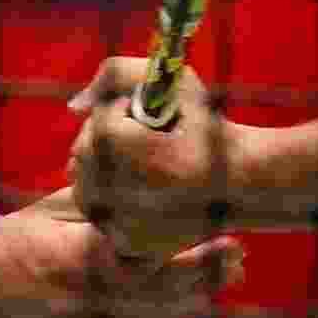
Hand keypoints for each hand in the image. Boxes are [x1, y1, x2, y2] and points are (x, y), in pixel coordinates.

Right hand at [0, 189, 234, 317]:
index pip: (146, 262)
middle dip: (203, 277)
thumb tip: (165, 190)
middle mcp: (79, 308)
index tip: (228, 242)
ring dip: (190, 298)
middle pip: (160, 297)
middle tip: (237, 258)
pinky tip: (183, 297)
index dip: (192, 258)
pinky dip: (163, 317)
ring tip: (222, 273)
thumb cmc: (21, 236)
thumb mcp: (60, 209)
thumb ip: (110, 208)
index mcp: (70, 261)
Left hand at [69, 54, 265, 258]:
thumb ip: (115, 73)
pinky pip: (100, 213)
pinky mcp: (126, 244)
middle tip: (153, 145)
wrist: (244, 183)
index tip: (160, 123)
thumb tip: (74, 106)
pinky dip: (113, 199)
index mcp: (117, 145)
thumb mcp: (172, 82)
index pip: (100, 120)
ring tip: (146, 165)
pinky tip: (141, 190)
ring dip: (106, 168)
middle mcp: (111, 188)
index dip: (128, 114)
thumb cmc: (209, 128)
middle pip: (86, 152)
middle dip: (113, 143)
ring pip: (86, 183)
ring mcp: (117, 222)